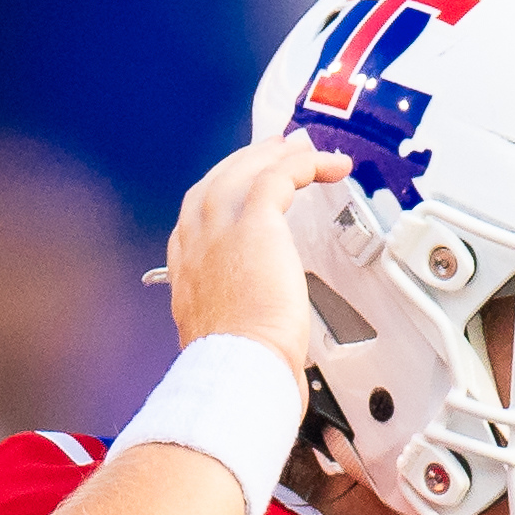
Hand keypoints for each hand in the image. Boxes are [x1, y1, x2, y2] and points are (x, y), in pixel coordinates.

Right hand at [165, 130, 353, 404]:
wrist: (236, 366)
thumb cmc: (237, 364)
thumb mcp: (226, 333)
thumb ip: (237, 316)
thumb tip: (259, 324)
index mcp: (186, 265)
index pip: (202, 211)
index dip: (228, 190)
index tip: (249, 183)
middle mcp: (196, 238)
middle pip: (220, 180)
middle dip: (251, 161)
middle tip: (278, 151)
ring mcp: (219, 225)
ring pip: (247, 170)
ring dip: (279, 156)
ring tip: (305, 148)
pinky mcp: (252, 220)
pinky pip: (280, 174)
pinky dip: (306, 164)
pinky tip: (327, 165)